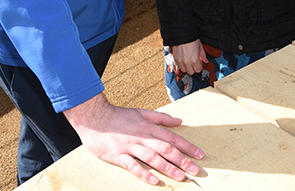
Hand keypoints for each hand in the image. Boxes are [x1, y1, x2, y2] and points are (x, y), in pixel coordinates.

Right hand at [64, 93, 203, 184]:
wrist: (94, 117)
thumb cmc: (119, 116)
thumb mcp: (142, 112)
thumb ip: (161, 118)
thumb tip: (179, 121)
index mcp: (149, 127)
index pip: (172, 138)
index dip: (187, 147)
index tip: (200, 155)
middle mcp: (142, 137)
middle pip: (166, 149)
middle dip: (182, 160)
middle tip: (195, 170)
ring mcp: (130, 146)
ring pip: (152, 158)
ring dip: (168, 168)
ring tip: (181, 177)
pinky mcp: (118, 155)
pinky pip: (133, 165)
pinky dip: (144, 173)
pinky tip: (155, 181)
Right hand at [169, 40, 207, 76]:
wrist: (182, 34)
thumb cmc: (191, 39)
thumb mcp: (200, 46)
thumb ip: (203, 55)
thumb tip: (206, 61)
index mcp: (195, 60)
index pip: (198, 70)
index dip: (200, 67)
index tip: (199, 64)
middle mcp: (187, 62)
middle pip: (191, 72)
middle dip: (194, 69)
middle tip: (194, 64)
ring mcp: (180, 61)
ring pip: (184, 71)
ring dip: (187, 68)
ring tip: (189, 62)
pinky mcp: (175, 59)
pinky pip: (178, 66)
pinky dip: (181, 65)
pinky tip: (184, 60)